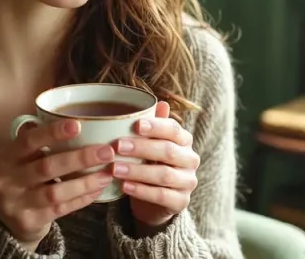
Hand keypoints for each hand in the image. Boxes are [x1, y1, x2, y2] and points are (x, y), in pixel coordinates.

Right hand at [0, 118, 114, 249]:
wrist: (6, 218)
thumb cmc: (22, 177)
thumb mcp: (20, 158)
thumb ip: (39, 142)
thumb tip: (78, 123)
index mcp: (5, 157)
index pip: (28, 141)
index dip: (52, 133)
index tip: (78, 125)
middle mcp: (6, 179)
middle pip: (46, 167)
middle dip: (79, 158)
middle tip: (106, 152)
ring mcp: (15, 203)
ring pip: (55, 192)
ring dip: (85, 182)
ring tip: (106, 174)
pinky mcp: (28, 221)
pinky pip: (60, 209)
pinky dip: (80, 199)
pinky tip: (96, 190)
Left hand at [113, 101, 199, 230]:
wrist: (156, 199)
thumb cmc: (151, 164)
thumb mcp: (149, 144)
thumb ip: (153, 126)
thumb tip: (160, 103)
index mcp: (184, 140)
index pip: (173, 129)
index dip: (156, 126)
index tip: (136, 125)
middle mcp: (190, 159)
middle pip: (168, 151)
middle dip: (141, 148)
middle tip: (117, 146)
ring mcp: (188, 182)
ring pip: (164, 175)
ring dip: (137, 171)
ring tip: (114, 168)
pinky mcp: (181, 202)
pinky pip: (162, 196)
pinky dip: (142, 191)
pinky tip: (124, 186)